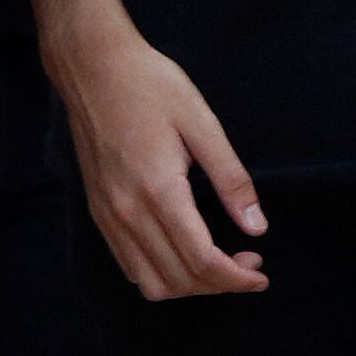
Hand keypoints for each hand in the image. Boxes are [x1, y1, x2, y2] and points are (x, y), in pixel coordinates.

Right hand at [47, 21, 268, 300]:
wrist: (93, 68)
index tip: (261, 276)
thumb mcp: (201, 122)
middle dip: (221, 284)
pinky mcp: (98, 213)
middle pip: (180, 279)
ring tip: (220, 264)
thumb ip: (230, 179)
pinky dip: (161, 276)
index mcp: (158, 190)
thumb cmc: (151, 85)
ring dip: (190, 286)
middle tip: (250, 264)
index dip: (236, 278)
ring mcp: (108, 216)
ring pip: (152, 283)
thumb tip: (258, 228)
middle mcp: (128, 213)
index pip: (201, 260)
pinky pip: (129, 267)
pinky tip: (184, 255)